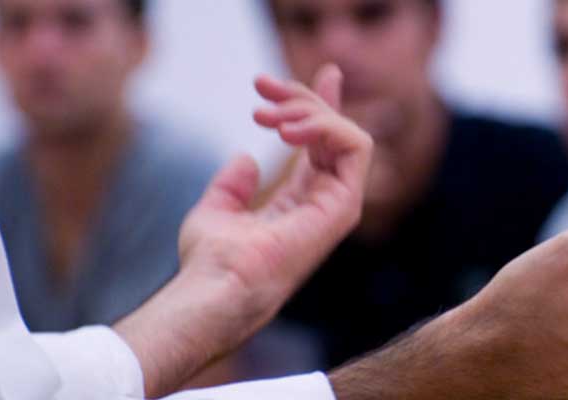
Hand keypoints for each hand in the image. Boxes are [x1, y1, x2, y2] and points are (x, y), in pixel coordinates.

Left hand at [114, 64, 372, 397]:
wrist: (217, 285)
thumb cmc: (211, 261)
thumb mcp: (216, 209)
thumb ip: (233, 184)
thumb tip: (244, 158)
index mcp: (301, 202)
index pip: (323, 145)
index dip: (321, 106)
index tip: (321, 73)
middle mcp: (324, 201)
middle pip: (334, 131)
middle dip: (302, 96)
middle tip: (260, 86)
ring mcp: (338, 204)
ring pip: (348, 132)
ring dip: (310, 109)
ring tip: (268, 115)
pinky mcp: (344, 205)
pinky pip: (356, 145)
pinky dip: (326, 124)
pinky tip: (287, 128)